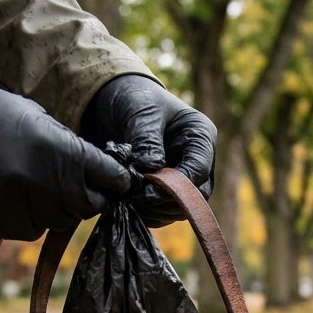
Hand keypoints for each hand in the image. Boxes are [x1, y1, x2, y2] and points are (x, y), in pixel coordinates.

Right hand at [0, 84, 131, 240]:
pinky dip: (30, 217)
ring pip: (60, 221)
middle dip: (87, 196)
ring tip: (36, 185)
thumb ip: (72, 150)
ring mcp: (23, 206)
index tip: (117, 180)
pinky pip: (31, 229)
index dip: (117, 180)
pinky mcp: (0, 223)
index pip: (112, 178)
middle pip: (89, 206)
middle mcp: (48, 184)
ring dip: (57, 208)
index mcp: (64, 152)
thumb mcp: (41, 120)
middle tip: (74, 184)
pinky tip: (14, 195)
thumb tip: (100, 172)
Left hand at [80, 74, 216, 227]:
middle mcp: (196, 159)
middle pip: (195, 196)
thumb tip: (150, 172)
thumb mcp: (141, 112)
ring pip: (179, 208)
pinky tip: (126, 206)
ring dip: (155, 212)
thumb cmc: (133, 98)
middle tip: (135, 202)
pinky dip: (146, 213)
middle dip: (165, 203)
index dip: (176, 187)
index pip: (199, 171)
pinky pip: (162, 211)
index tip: (145, 192)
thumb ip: (147, 141)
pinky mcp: (165, 188)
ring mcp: (182, 175)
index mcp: (200, 136)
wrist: (113, 100)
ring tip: (127, 204)